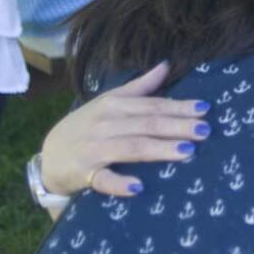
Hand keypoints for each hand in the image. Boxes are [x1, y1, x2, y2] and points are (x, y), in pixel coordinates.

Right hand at [39, 62, 210, 196]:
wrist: (49, 155)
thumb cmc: (86, 126)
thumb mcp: (109, 102)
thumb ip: (139, 87)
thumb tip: (166, 65)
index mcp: (113, 105)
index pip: (151, 105)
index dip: (178, 107)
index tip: (204, 109)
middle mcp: (105, 124)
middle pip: (146, 124)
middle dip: (177, 126)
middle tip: (204, 130)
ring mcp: (94, 149)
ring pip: (131, 148)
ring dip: (159, 149)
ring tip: (187, 151)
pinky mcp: (84, 174)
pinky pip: (103, 180)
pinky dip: (120, 183)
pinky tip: (139, 187)